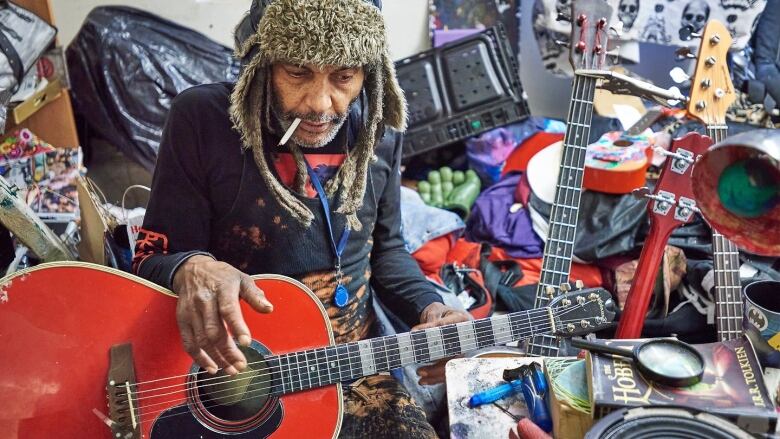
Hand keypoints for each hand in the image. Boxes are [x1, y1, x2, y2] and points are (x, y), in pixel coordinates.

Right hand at [172, 255, 272, 374]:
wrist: (192, 270)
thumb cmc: (222, 276)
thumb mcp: (242, 278)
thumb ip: (255, 295)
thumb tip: (268, 309)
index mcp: (222, 289)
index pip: (228, 310)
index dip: (237, 327)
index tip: (246, 342)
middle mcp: (204, 301)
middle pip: (214, 331)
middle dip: (228, 351)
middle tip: (241, 365)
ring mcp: (191, 311)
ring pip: (202, 340)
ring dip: (216, 358)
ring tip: (231, 370)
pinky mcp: (182, 320)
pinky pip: (189, 342)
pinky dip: (199, 358)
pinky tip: (211, 367)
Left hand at [413, 303, 470, 384]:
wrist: (445, 316)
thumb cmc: (441, 313)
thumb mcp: (434, 311)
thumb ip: (427, 322)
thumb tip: (415, 333)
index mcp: (462, 321)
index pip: (450, 333)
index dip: (438, 341)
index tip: (424, 348)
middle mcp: (466, 337)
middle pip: (454, 356)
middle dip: (438, 367)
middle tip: (421, 371)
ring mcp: (463, 348)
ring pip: (452, 366)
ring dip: (436, 375)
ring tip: (421, 378)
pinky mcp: (458, 357)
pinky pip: (449, 370)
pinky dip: (437, 377)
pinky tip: (426, 380)